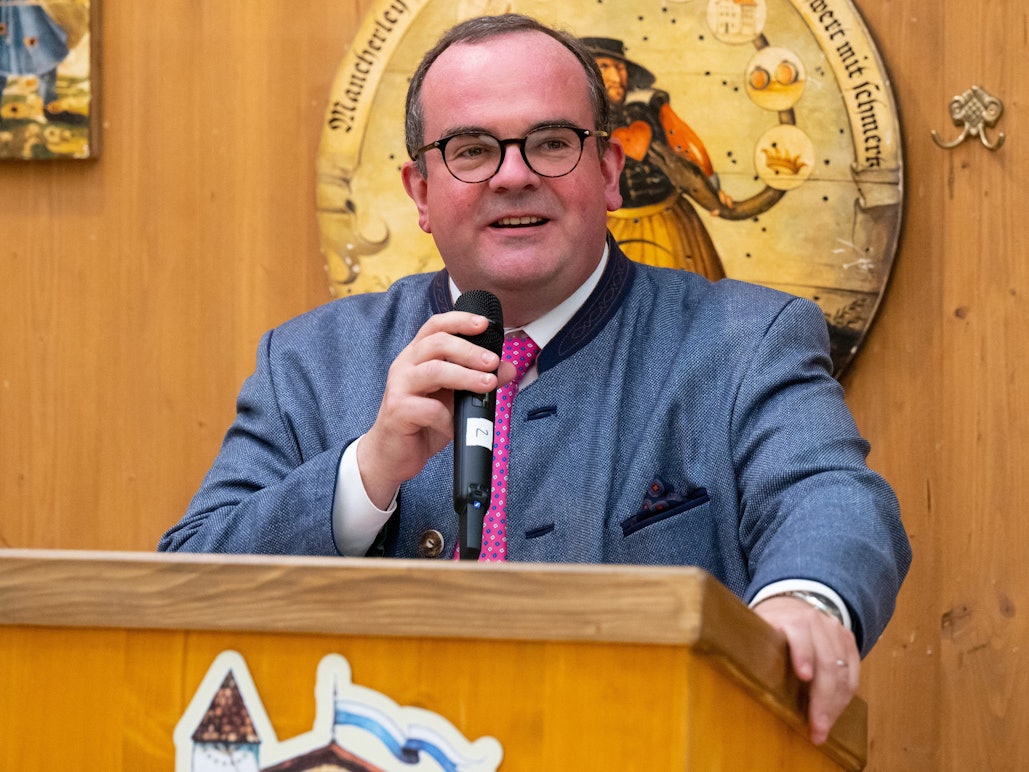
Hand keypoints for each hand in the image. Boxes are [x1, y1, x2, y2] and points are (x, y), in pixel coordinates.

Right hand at [357, 311, 515, 508]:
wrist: (392, 454)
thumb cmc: (423, 422)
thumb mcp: (455, 398)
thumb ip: (477, 380)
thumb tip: (508, 368)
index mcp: (417, 355)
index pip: (436, 326)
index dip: (460, 320)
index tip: (484, 324)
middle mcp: (405, 365)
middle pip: (438, 343)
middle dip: (470, 350)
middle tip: (493, 362)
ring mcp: (399, 387)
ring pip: (434, 370)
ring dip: (465, 376)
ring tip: (487, 385)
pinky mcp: (397, 411)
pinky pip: (429, 409)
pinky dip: (449, 418)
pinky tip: (457, 427)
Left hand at [753, 596, 859, 744]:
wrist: (792, 603)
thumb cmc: (769, 624)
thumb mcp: (755, 627)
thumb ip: (749, 644)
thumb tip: (732, 667)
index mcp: (790, 617)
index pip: (799, 633)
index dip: (802, 654)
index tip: (803, 675)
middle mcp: (816, 622)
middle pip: (827, 662)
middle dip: (822, 699)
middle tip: (816, 727)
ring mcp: (835, 631)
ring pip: (843, 673)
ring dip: (835, 705)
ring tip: (823, 728)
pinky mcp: (848, 642)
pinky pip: (853, 674)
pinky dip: (845, 697)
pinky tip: (835, 714)